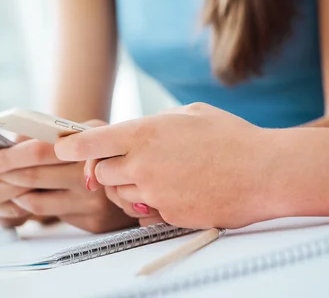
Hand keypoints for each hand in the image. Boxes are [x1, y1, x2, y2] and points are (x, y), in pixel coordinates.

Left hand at [0, 120, 136, 232]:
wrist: (148, 173)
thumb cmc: (105, 150)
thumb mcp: (88, 131)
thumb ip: (53, 133)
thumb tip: (12, 139)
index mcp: (90, 144)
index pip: (40, 151)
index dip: (10, 155)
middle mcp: (93, 174)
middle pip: (33, 176)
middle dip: (3, 174)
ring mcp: (93, 201)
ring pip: (36, 200)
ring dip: (11, 192)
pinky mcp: (92, 222)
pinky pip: (49, 215)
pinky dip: (29, 205)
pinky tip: (23, 196)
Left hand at [55, 103, 278, 228]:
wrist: (265, 172)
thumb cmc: (232, 137)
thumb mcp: (189, 114)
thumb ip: (155, 123)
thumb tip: (136, 132)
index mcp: (144, 133)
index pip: (90, 142)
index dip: (71, 146)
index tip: (62, 148)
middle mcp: (142, 164)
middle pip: (101, 173)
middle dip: (107, 169)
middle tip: (122, 164)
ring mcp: (154, 193)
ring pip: (120, 195)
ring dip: (128, 187)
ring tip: (155, 176)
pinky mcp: (168, 215)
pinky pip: (142, 213)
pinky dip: (148, 204)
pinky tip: (172, 191)